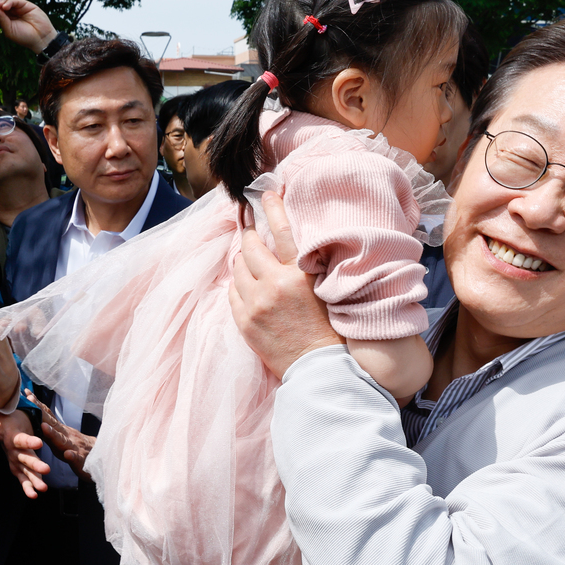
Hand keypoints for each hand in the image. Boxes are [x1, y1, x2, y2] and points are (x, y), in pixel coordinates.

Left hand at [0, 0, 57, 53]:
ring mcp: (18, 7)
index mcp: (5, 17)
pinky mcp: (26, 4)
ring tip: (0, 6)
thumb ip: (1, 19)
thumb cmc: (25, 37)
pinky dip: (9, 1)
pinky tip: (6, 7)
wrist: (40, 38)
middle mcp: (10, 10)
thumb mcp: (9, 30)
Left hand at [0, 408, 52, 496]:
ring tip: (42, 489)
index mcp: (13, 435)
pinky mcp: (17, 462)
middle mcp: (19, 447)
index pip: (21, 438)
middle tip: (46, 470)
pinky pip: (22, 475)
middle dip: (36, 464)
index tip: (39, 443)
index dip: (29, 441)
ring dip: (35, 477)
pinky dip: (27, 484)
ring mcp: (19, 456)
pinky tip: (32, 495)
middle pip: (28, 455)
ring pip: (28, 467)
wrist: (10, 416)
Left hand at [26, 389, 92, 478]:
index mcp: (61, 431)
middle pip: (52, 423)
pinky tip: (68, 454)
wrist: (101, 457)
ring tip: (44, 427)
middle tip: (30, 401)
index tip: (26, 393)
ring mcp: (75, 448)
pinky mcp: (81, 461)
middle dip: (40, 413)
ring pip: (62, 440)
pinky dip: (72, 456)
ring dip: (53, 434)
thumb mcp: (63, 437)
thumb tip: (37, 418)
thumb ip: (52, 429)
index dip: (37, 405)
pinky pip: (76, 458)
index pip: (48, 416)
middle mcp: (67, 436)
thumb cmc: (78, 449)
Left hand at [229, 189, 341, 378]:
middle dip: (250, 235)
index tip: (264, 194)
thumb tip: (297, 243)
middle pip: (251, 245)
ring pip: (238, 268)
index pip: (282, 228)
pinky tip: (246, 285)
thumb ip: (311, 265)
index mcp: (299, 274)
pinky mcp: (245, 322)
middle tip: (251, 230)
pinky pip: (232, 293)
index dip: (271, 206)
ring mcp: (256, 304)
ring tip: (249, 260)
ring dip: (243, 260)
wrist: (321, 370)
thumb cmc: (332, 330)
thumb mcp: (328, 289)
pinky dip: (238, 284)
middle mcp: (274, 285)